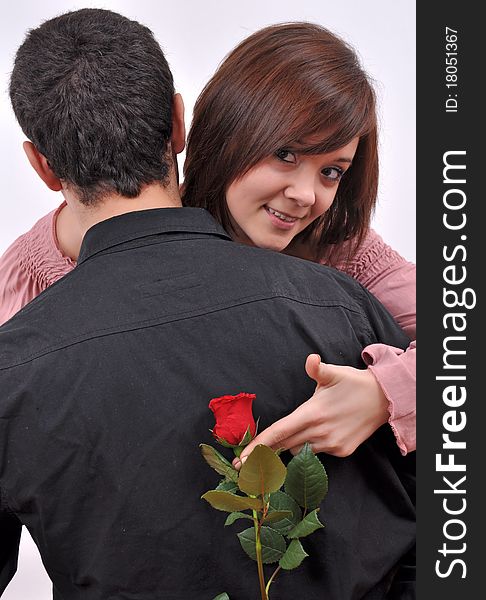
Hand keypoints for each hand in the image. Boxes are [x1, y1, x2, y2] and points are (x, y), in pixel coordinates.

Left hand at [234, 354, 388, 466]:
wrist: (385, 399)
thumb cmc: (354, 383)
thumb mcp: (334, 373)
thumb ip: (316, 369)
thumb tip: (310, 359)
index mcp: (312, 413)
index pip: (278, 432)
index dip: (258, 446)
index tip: (240, 460)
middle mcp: (320, 432)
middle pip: (284, 446)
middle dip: (266, 452)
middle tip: (247, 460)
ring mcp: (332, 445)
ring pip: (300, 451)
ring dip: (293, 444)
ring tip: (296, 431)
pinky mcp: (342, 451)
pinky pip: (317, 452)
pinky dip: (312, 445)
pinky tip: (320, 432)